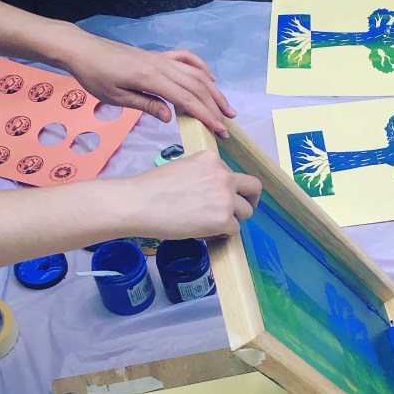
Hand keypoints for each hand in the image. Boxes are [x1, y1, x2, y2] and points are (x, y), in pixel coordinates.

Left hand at [54, 29, 234, 136]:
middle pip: (197, 86)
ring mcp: (161, 58)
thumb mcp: (116, 97)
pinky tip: (210, 79)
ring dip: (214, 91)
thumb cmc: (94, 76)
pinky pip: (186, 58)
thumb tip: (170, 116)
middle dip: (215, 107)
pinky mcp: (158, 55)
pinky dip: (201, 67)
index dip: (205, 115)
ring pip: (196, 73)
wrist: (82, 50)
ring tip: (226, 107)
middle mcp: (161, 65)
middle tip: (227, 125)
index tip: (219, 130)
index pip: (186, 99)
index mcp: (150, 78)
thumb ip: (146, 105)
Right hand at [117, 151, 261, 239]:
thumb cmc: (153, 187)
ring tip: (212, 224)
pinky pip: (234, 230)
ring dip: (233, 220)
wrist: (139, 203)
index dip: (229, 188)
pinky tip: (204, 232)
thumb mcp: (184, 168)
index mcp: (212, 159)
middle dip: (250, 200)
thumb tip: (213, 192)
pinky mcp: (223, 220)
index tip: (221, 197)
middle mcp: (223, 175)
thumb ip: (204, 176)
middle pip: (254, 188)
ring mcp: (225, 198)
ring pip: (246, 212)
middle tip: (240, 211)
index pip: (234, 174)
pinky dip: (222, 234)